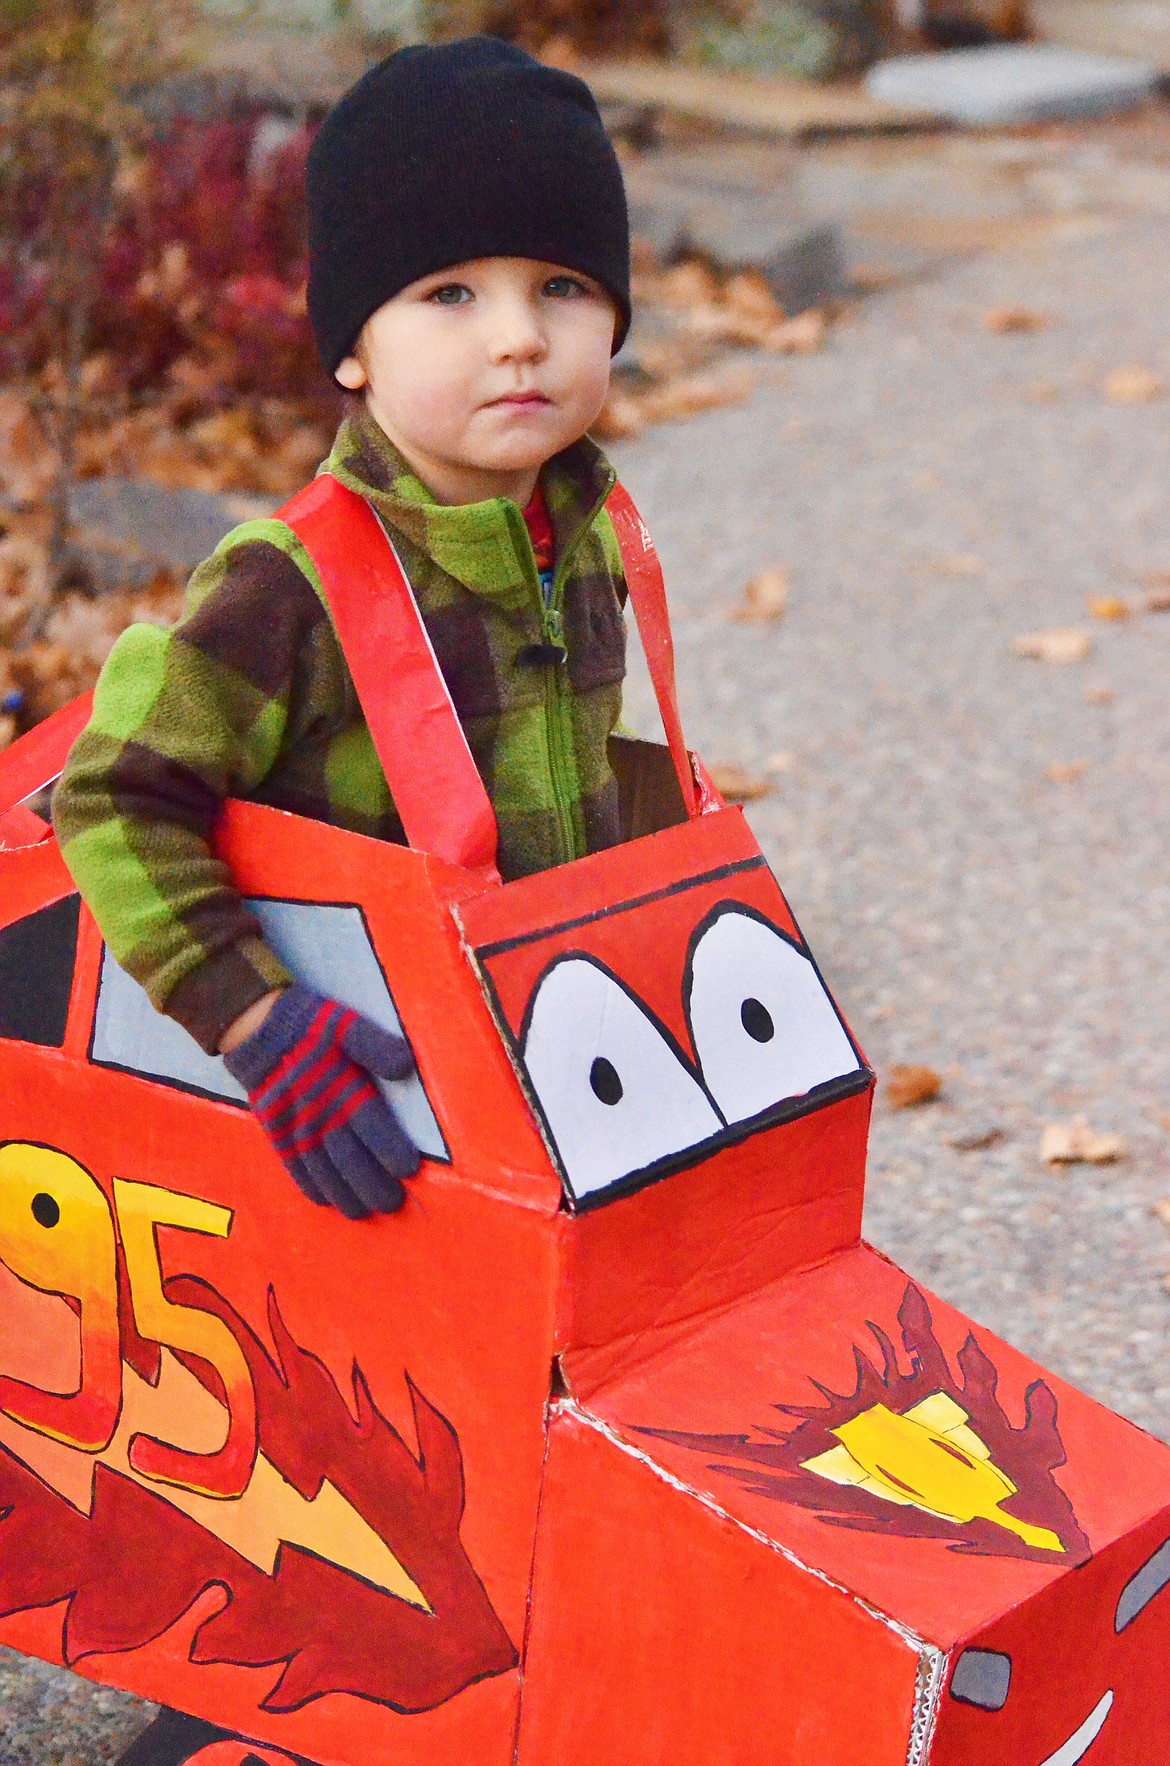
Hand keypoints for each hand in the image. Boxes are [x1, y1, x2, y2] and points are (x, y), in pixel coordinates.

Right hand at [222, 983, 420, 1218]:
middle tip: (392, 1204)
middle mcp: (319, 1114)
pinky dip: (309, 1185)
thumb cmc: (309, 1026)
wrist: (255, 1026)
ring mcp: (295, 1126)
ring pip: (322, 1168)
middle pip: (348, 1157)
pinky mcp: (276, 1131)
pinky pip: (293, 1165)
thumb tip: (406, 1065)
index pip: (371, 1126)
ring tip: (362, 1213)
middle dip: (371, 1183)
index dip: (390, 1149)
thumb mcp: (346, 1025)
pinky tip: (323, 1201)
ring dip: (343, 1193)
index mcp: (341, 1088)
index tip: (409, 1170)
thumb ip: (375, 1046)